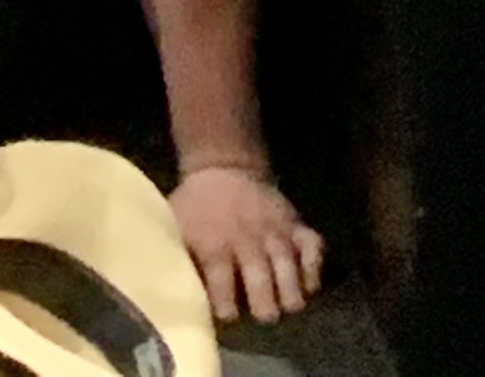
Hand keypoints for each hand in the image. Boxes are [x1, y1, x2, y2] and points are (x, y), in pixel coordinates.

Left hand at [169, 158, 323, 325]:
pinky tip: (307, 284)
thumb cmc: (196, 208)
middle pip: (261, 281)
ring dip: (289, 293)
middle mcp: (247, 239)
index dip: (226, 308)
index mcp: (213, 244)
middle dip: (263, 306)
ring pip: (290, 268)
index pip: (222, 286)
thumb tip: (170, 297)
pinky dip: (314, 267)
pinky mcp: (295, 224)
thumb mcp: (175, 228)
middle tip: (262, 316)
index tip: (227, 317)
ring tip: (286, 307)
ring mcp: (275, 231)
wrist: (222, 167)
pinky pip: (314, 247)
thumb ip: (176, 261)